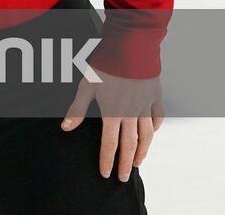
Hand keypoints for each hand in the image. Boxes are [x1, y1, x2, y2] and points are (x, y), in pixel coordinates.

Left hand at [60, 65, 164, 181]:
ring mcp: (145, 106)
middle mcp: (131, 113)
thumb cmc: (105, 64)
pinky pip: (158, 117)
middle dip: (125, 163)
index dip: (107, 160)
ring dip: (142, 151)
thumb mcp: (86, 86)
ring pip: (146, 135)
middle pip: (130, 145)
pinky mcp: (155, 96)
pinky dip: (155, 127)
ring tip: (138, 162)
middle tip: (123, 178)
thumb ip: (77, 109)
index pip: (110, 144)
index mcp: (113, 113)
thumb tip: (66, 128)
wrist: (130, 48)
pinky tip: (151, 133)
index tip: (106, 174)